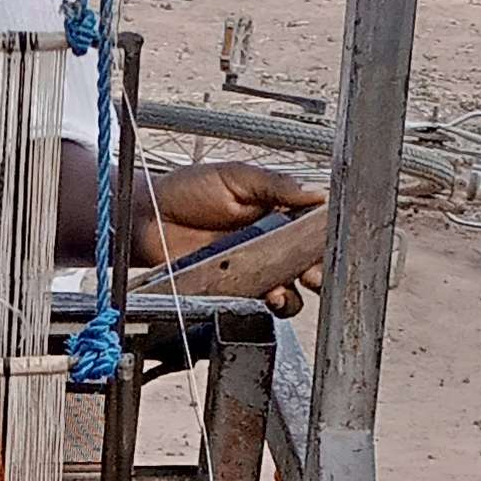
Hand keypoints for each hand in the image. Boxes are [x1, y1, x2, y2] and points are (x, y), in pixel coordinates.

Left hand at [138, 160, 329, 311]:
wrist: (149, 218)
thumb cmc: (187, 190)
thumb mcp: (236, 176)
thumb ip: (275, 185)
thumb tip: (317, 192)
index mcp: (278, 212)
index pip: (314, 227)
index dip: (327, 235)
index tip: (332, 239)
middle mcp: (271, 244)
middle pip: (311, 263)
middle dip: (320, 269)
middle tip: (316, 270)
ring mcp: (255, 270)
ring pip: (294, 290)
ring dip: (299, 291)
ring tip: (293, 284)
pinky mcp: (237, 290)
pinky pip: (263, 304)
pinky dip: (274, 302)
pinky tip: (272, 294)